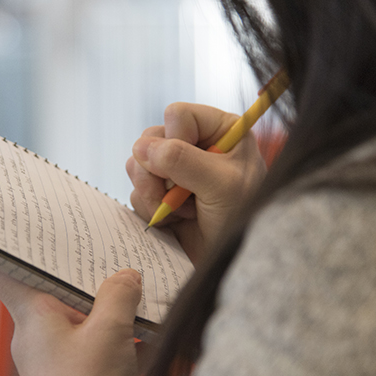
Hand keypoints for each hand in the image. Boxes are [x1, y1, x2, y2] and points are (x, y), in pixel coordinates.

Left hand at [0, 256, 143, 375]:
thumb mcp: (110, 331)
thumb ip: (119, 296)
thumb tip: (126, 278)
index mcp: (33, 316)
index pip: (3, 275)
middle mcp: (35, 337)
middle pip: (55, 295)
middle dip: (84, 282)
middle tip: (105, 262)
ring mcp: (51, 360)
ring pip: (79, 323)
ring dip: (106, 315)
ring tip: (137, 304)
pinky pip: (91, 349)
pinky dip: (115, 343)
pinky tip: (145, 342)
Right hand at [127, 102, 266, 262]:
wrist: (229, 260)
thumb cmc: (240, 219)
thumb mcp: (221, 185)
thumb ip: (182, 160)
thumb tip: (141, 147)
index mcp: (219, 130)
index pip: (177, 115)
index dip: (175, 139)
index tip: (188, 168)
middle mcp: (195, 145)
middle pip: (150, 139)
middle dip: (159, 172)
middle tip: (181, 195)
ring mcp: (175, 171)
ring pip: (137, 165)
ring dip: (153, 193)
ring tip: (180, 211)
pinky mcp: (160, 194)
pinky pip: (135, 191)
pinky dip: (150, 208)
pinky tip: (176, 220)